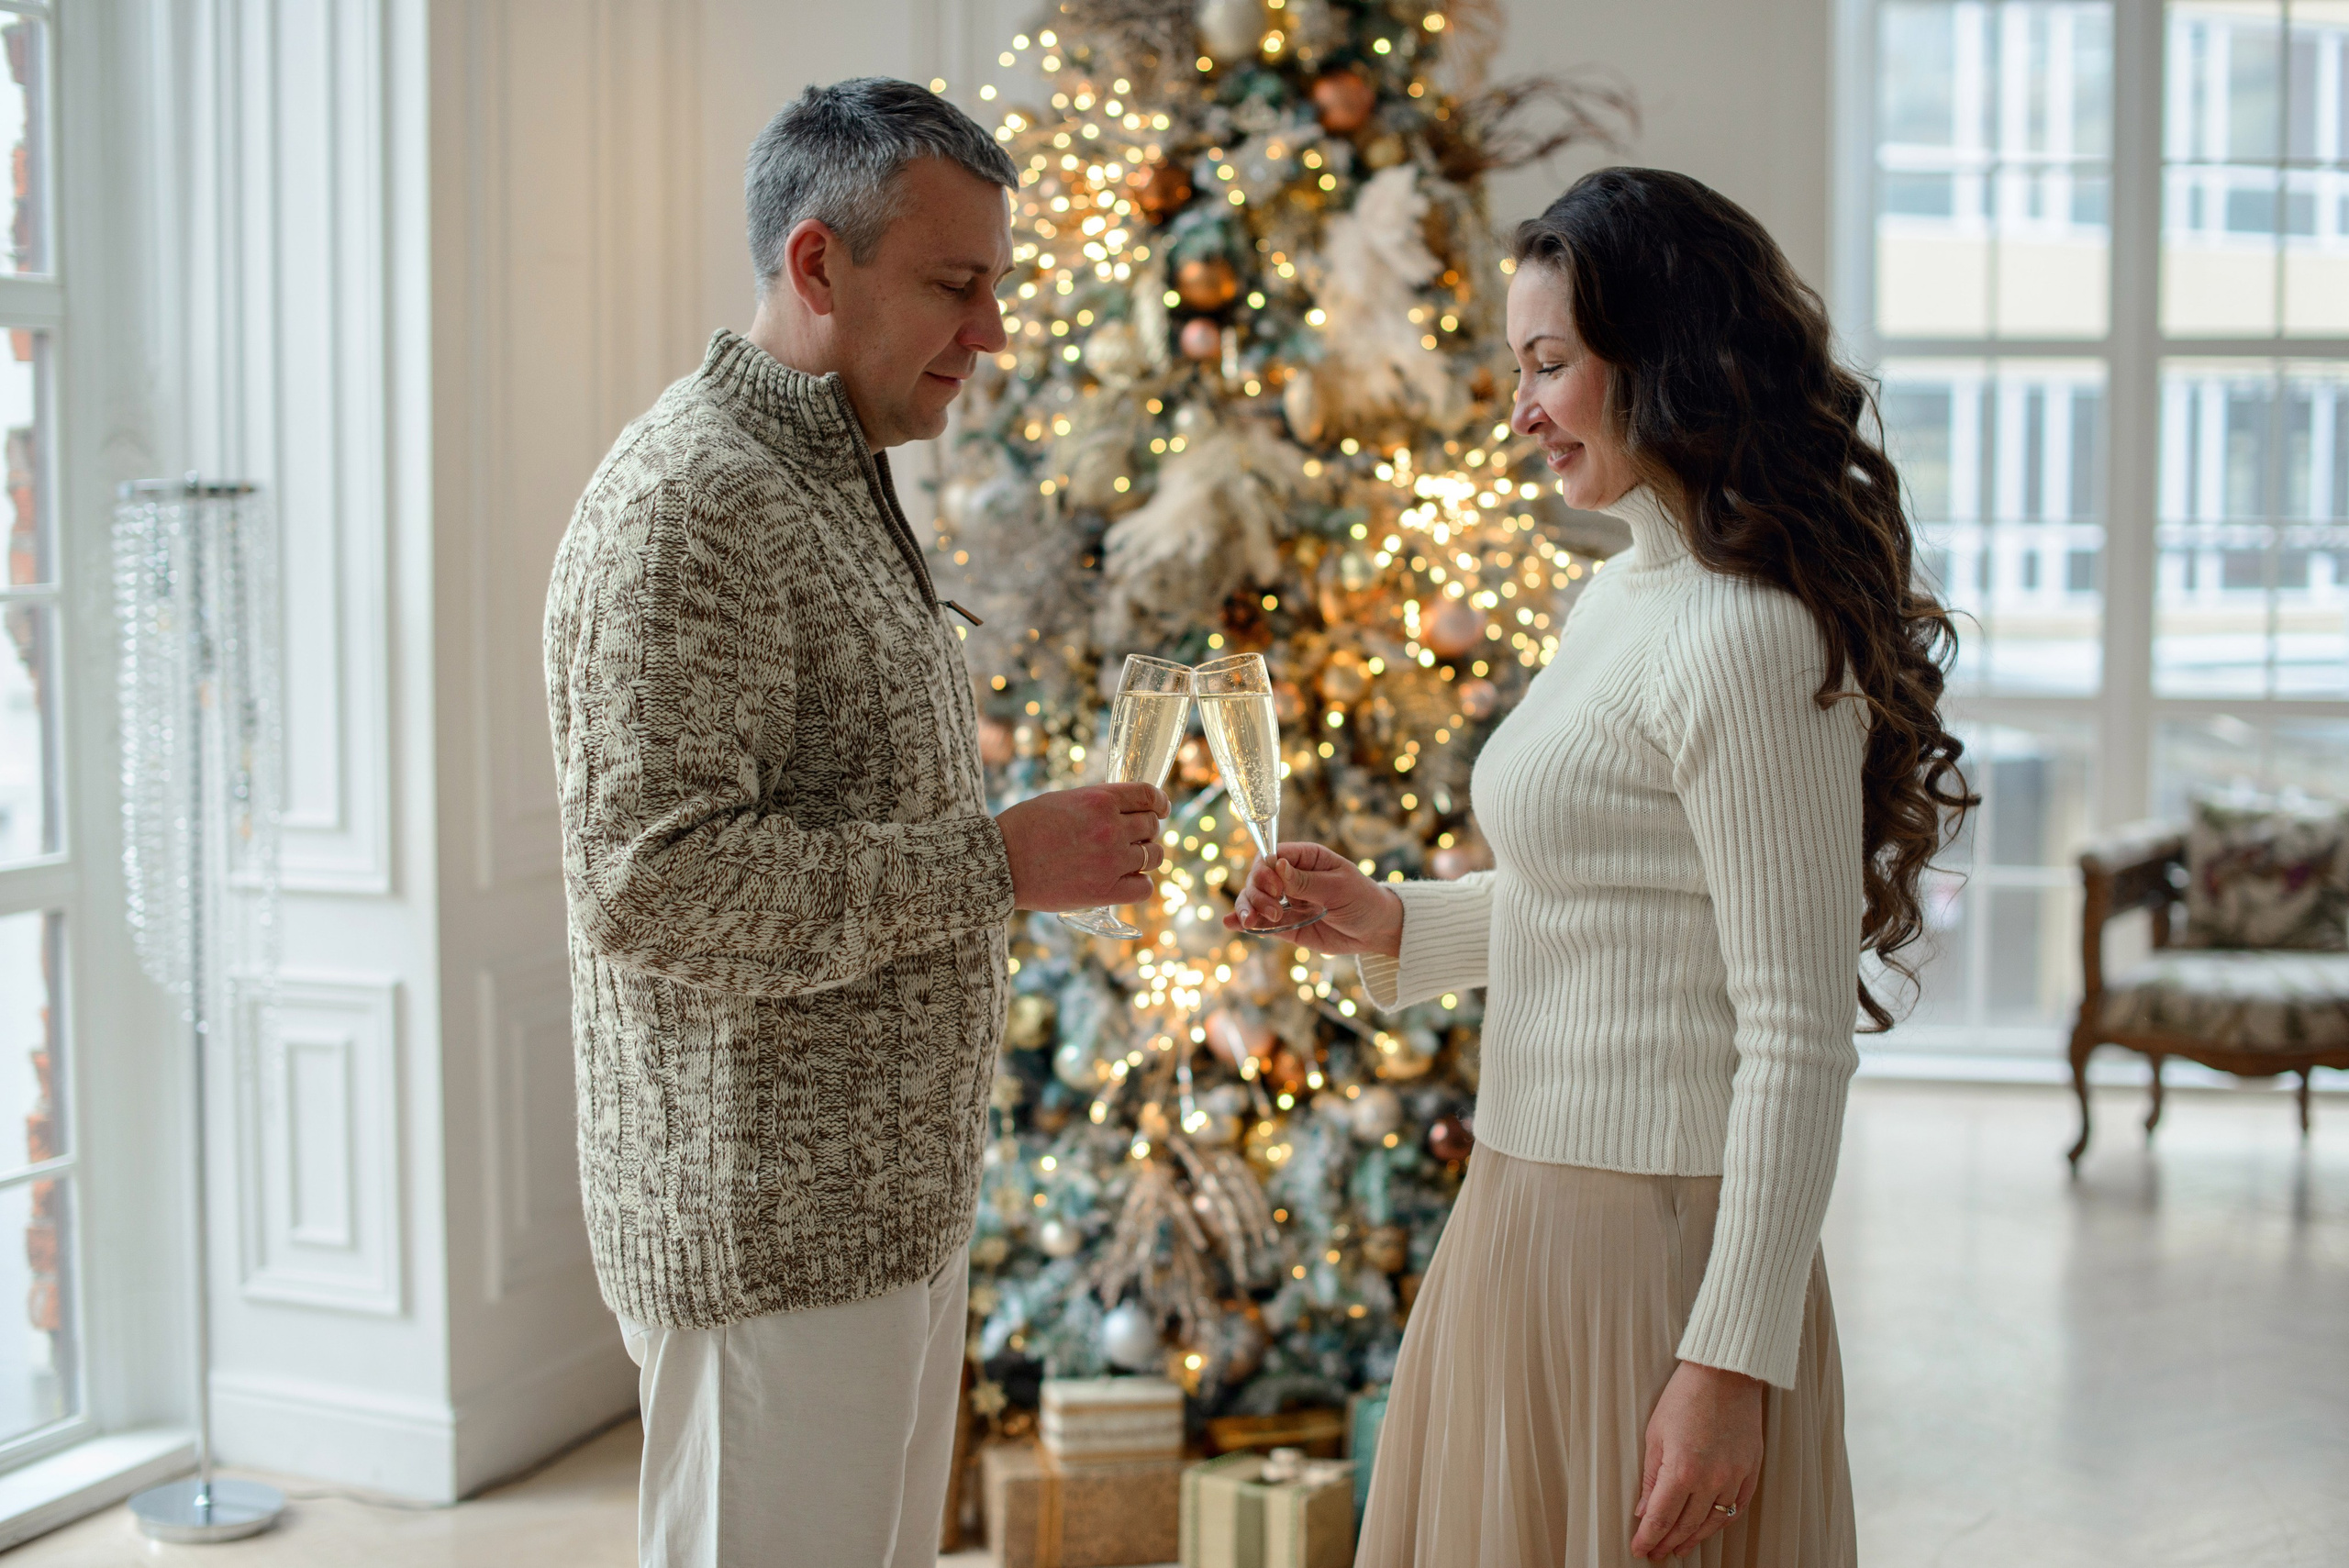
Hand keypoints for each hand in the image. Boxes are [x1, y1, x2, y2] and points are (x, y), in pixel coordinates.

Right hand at [995, 784, 1169, 912]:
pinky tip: (1127, 881)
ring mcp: (1111, 862)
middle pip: (1152, 826)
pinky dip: (1140, 883)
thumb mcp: (1063, 800)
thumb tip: (1121, 809)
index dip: (1159, 802)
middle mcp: (1111, 829)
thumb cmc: (1025, 827)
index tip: (1161, 808)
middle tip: (1135, 837)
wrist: (1001, 862)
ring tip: (1131, 859)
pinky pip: (1144, 888)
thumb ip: (1096, 802)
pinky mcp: (1105, 891)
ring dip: (1146, 856)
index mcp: (1100, 801)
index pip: (1148, 796)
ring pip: (1153, 856)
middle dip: (1147, 830)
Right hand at [1220, 841, 1402, 957]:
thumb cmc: (1363, 900)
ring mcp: (1287, 901)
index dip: (1265, 871)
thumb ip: (1306, 881)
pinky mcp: (1286, 924)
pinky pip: (1262, 922)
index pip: (1272, 856)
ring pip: (1254, 899)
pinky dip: (1245, 921)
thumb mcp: (1339, 888)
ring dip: (1248, 908)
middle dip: (1257, 893)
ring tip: (1250, 921)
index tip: (1276, 889)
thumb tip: (1277, 866)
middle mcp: (1291, 878)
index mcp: (1305, 858)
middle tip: (1274, 911)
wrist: (1376, 930)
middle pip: (1258, 878)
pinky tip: (1232, 923)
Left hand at [1630, 1361, 1764, 1560]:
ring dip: (1693, 1539)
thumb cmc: (1685, 1397)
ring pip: (1713, 1522)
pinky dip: (1720, 1522)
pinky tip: (1708, 1528)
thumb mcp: (1655, 1435)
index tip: (1639, 1549)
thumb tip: (1644, 1511)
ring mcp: (1734, 1477)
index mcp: (1682, 1470)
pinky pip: (1736, 1508)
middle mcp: (1711, 1479)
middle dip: (1667, 1543)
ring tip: (1679, 1548)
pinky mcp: (1751, 1471)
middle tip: (1656, 1553)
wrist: (1725, 1374)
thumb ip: (1652, 1478)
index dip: (1649, 1538)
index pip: (1661, 1518)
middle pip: (1686, 1525)